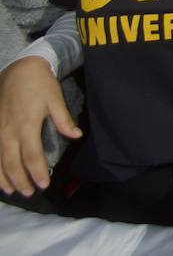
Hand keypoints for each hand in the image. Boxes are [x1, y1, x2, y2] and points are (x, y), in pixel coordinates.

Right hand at [0, 56, 81, 196]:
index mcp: (26, 125)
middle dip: (20, 180)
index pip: (31, 156)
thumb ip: (63, 120)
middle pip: (12, 163)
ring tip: (13, 190)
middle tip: (29, 193)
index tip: (44, 185)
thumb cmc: (40, 83)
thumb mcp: (55, 99)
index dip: (37, 172)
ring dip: (4, 177)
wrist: (19, 68)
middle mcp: (7, 130)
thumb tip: (76, 135)